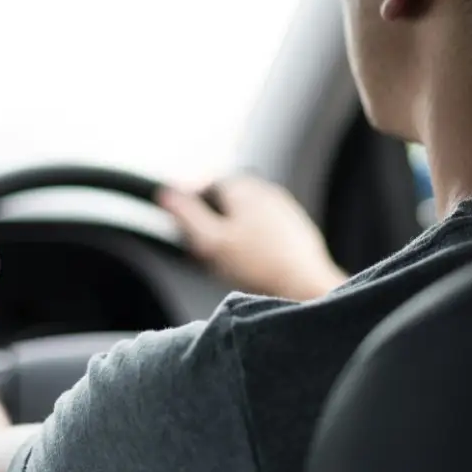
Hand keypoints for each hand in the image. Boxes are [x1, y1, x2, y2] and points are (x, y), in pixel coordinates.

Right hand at [157, 175, 346, 300]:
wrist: (305, 287)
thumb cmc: (259, 267)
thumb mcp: (211, 242)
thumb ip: (186, 215)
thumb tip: (166, 194)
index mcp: (244, 189)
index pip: (210, 184)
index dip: (194, 204)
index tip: (189, 225)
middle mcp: (267, 192)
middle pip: (231, 198)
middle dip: (217, 217)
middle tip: (209, 246)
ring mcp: (285, 208)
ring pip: (251, 213)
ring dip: (238, 229)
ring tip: (233, 258)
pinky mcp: (298, 228)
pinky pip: (269, 228)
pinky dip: (258, 240)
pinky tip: (256, 262)